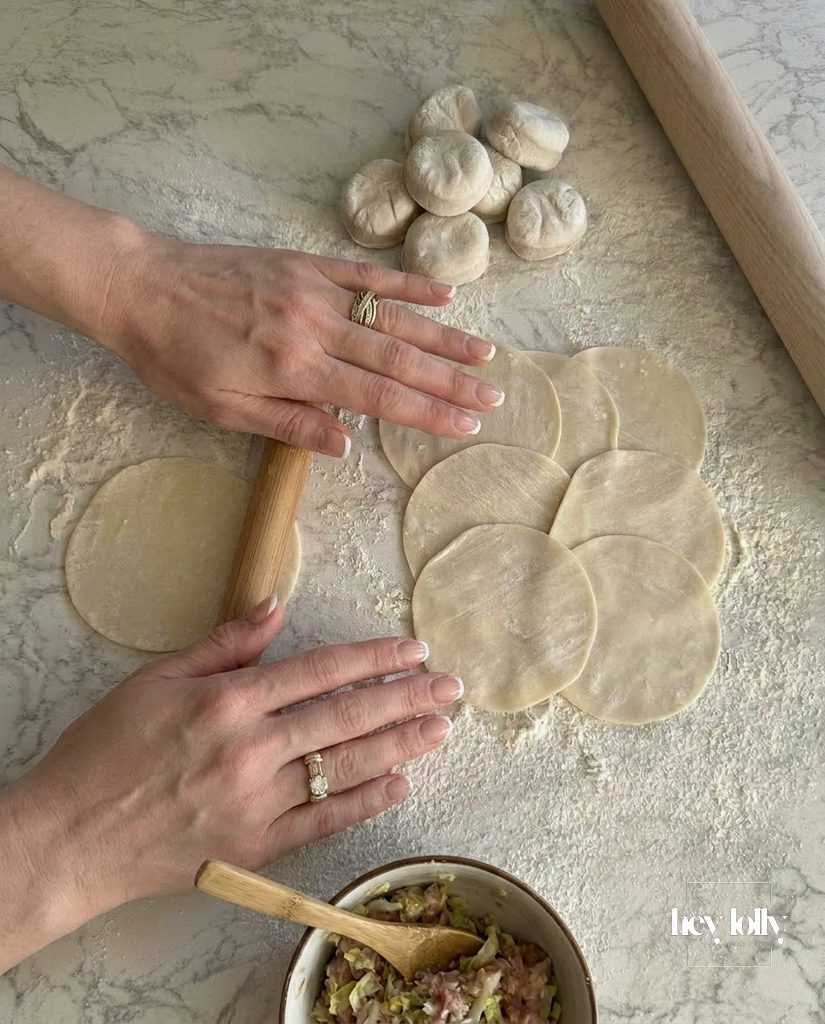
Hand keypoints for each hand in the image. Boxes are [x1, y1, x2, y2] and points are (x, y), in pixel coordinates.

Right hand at [0, 600, 459, 970]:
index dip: (374, 657)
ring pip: (345, 766)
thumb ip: (224, 645)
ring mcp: (257, 803)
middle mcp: (251, 750)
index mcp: (228, 702)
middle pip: (347, 716)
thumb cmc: (106, 750)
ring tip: (440, 727)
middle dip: (406, 697)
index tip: (413, 648)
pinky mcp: (256, 847)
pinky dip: (364, 801)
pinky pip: (324, 821)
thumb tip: (275, 606)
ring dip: (400, 745)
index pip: (321, 671)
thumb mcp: (156, 680)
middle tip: (450, 687)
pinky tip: (399, 783)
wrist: (71, 836)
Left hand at [102, 236, 502, 455]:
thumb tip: (347, 445)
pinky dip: (408, 283)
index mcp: (296, 370)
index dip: (427, 413)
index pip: (378, 397)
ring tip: (485, 354)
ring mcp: (314, 290)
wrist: (140, 286)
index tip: (466, 425)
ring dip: (443, 337)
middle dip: (450, 382)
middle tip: (493, 397)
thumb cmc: (174, 358)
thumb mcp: (222, 408)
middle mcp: (316, 327)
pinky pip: (366, 274)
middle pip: (398, 358)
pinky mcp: (305, 264)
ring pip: (393, 316)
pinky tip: (444, 294)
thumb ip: (289, 424)